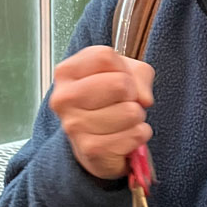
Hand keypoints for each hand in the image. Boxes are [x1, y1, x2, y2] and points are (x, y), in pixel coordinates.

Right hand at [49, 45, 154, 180]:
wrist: (97, 143)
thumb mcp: (125, 73)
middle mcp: (64, 98)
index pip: (106, 57)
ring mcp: (74, 126)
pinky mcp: (91, 150)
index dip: (123, 68)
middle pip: (120, 84)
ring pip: (131, 112)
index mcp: (66, 72)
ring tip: (121, 121)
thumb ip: (138, 74)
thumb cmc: (108, 101)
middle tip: (121, 103)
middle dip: (132, 95)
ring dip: (136, 118)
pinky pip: (135, 135)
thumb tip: (143, 99)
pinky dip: (138, 136)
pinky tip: (123, 137)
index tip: (117, 79)